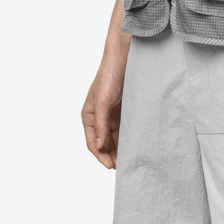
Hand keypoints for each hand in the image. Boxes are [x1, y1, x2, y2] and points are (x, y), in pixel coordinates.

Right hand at [81, 53, 127, 169]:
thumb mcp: (103, 101)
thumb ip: (101, 125)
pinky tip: (135, 144)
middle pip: (104, 142)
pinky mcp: (123, 108)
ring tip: (130, 159)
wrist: (125, 56)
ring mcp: (111, 113)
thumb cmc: (110, 75)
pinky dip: (128, 136)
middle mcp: (99, 116)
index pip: (92, 142)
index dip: (101, 156)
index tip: (111, 166)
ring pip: (115, 136)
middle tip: (123, 167)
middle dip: (111, 155)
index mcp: (89, 115)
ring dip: (120, 147)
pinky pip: (124, 127)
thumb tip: (99, 146)